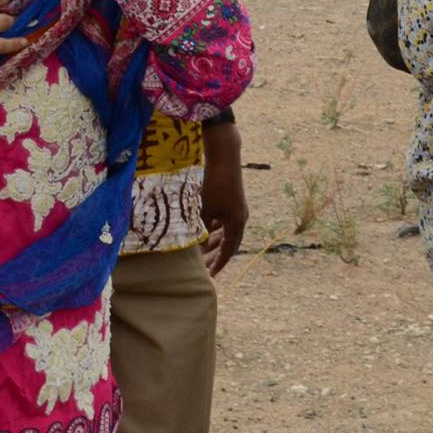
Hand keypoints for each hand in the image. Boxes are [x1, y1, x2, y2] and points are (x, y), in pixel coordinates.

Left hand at [197, 121, 247, 274]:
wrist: (224, 155)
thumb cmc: (213, 183)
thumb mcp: (203, 209)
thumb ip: (199, 230)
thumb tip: (192, 251)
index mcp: (236, 223)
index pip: (228, 251)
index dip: (218, 264)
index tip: (210, 277)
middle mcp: (240, 217)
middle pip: (228, 243)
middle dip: (215, 256)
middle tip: (204, 269)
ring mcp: (237, 207)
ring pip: (225, 231)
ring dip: (213, 242)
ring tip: (201, 253)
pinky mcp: (231, 199)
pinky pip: (224, 220)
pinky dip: (214, 228)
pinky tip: (204, 230)